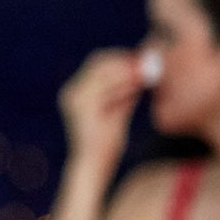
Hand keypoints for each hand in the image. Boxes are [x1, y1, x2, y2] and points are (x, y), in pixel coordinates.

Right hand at [59, 49, 144, 175]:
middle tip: (147, 64)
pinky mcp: (83, 106)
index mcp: (77, 92)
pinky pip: (106, 87)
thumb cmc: (107, 139)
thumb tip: (143, 70)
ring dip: (126, 71)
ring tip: (146, 75)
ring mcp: (75, 98)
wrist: (96, 162)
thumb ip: (127, 90)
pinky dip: (123, 84)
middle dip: (123, 61)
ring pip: (103, 71)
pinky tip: (138, 87)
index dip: (120, 58)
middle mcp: (72, 91)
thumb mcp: (119, 109)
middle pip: (98, 62)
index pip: (98, 62)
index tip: (142, 60)